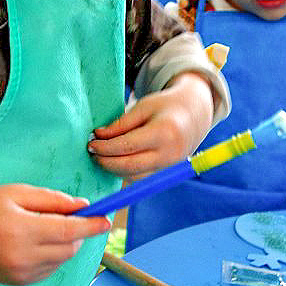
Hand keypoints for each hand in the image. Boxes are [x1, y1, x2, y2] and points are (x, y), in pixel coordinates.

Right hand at [0, 184, 110, 285]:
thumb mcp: (19, 193)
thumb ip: (54, 200)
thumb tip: (85, 207)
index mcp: (20, 230)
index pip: (68, 231)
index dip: (91, 226)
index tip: (107, 221)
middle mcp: (21, 256)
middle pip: (70, 247)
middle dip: (78, 233)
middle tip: (69, 217)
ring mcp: (20, 274)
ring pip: (62, 259)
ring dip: (66, 244)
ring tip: (44, 229)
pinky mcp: (19, 282)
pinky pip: (51, 269)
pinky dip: (53, 256)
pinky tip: (35, 244)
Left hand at [88, 72, 214, 177]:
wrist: (194, 116)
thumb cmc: (166, 107)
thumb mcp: (144, 106)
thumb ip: (122, 123)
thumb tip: (99, 136)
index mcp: (164, 133)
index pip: (127, 146)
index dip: (105, 147)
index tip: (91, 143)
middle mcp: (169, 154)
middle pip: (129, 166)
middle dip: (106, 162)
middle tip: (92, 153)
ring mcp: (169, 167)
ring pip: (133, 176)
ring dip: (114, 169)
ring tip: (101, 156)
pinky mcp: (167, 173)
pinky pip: (141, 178)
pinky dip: (125, 172)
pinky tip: (115, 161)